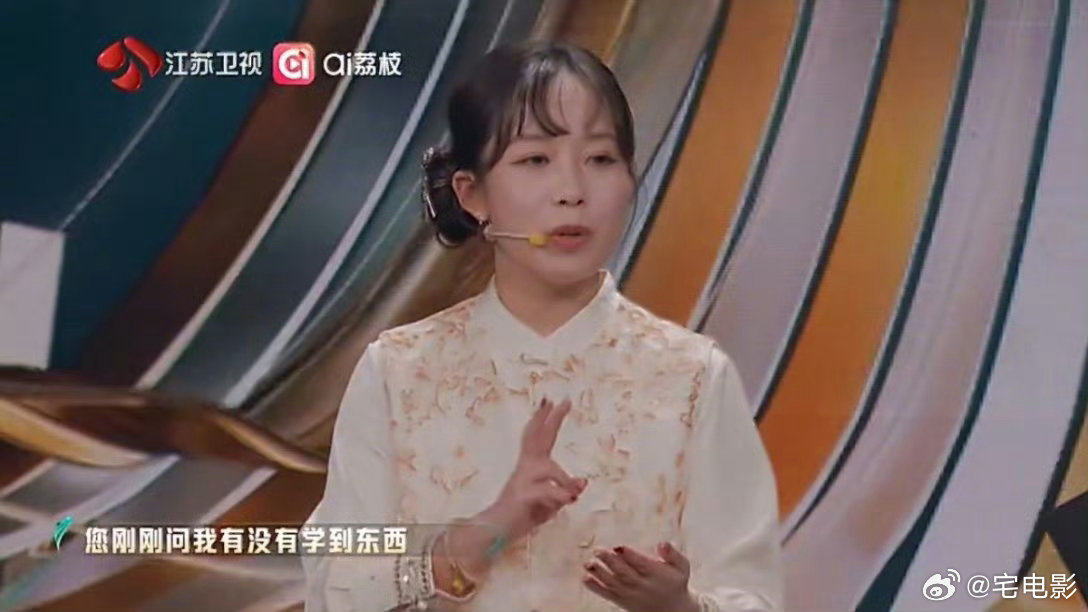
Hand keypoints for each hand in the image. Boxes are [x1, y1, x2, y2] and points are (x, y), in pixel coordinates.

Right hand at [481, 398, 585, 542]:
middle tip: (564, 400)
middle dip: (551, 419)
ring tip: (573, 495)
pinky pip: (549, 491)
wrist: (495, 530)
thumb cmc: (524, 514)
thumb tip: (584, 481)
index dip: (544, 419)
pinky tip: (568, 500)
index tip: (551, 400)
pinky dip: (561, 495)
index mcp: (530, 466)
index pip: (538, 437)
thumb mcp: (552, 502)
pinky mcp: (523, 495)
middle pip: (537, 437)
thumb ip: (566, 490)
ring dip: (565, 482)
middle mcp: (525, 467)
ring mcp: (522, 479)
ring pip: (551, 469)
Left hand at [582, 542, 699, 611]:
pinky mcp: (622, 601)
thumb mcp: (681, 567)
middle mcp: (642, 585)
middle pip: (624, 573)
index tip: (619, 547)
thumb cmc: (675, 582)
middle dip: (610, 562)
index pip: (641, 564)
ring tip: (588, 563)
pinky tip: (585, 578)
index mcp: (656, 574)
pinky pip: (607, 595)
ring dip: (599, 573)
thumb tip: (662, 543)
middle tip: (598, 550)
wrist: (673, 610)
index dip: (630, 556)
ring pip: (613, 583)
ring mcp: (630, 594)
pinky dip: (595, 587)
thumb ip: (673, 554)